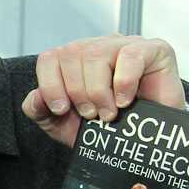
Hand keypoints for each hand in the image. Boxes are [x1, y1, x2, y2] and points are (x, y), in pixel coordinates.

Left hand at [22, 35, 184, 144]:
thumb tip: (35, 98)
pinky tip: (124, 101)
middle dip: (77, 92)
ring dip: (98, 91)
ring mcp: (126, 45)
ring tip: (109, 113)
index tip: (62, 110)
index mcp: (75, 60)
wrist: (146, 142)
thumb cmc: (107, 129)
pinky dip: (123, 82)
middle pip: (71, 54)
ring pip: (96, 54)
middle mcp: (99, 47)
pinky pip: (130, 56)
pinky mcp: (154, 50)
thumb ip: (42, 111)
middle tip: (91, 115)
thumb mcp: (65, 125)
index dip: (51, 85)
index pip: (50, 57)